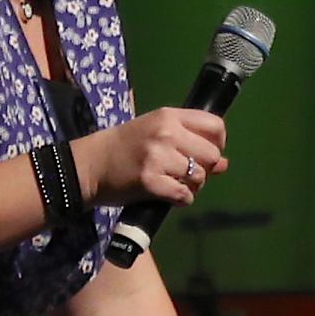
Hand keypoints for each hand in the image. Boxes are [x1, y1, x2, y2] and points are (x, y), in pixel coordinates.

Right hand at [81, 106, 234, 210]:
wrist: (89, 165)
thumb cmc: (124, 147)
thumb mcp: (156, 134)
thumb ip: (190, 142)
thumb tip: (224, 164)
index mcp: (168, 116)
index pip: (215, 125)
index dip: (218, 143)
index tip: (206, 153)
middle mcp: (166, 133)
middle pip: (212, 155)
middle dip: (205, 169)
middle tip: (188, 173)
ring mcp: (158, 157)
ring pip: (200, 176)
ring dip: (193, 186)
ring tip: (175, 183)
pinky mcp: (151, 181)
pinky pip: (184, 195)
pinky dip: (181, 199)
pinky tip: (170, 196)